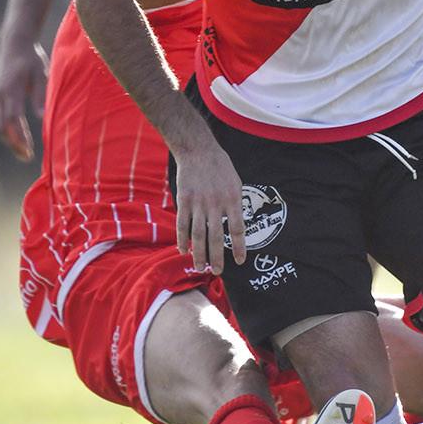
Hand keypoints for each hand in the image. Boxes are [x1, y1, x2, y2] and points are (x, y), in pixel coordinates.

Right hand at [0, 38, 48, 161]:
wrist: (14, 43)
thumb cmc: (31, 59)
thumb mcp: (41, 75)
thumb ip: (40, 96)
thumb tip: (41, 117)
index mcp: (11, 89)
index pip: (13, 119)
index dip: (20, 137)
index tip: (29, 150)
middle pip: (1, 126)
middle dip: (13, 143)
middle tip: (27, 156)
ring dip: (8, 139)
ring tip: (22, 151)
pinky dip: (5, 130)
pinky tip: (16, 138)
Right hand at [174, 137, 246, 274]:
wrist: (198, 151)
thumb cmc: (220, 168)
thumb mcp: (236, 183)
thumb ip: (236, 205)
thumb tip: (237, 228)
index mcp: (233, 199)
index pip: (238, 229)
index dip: (240, 247)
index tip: (240, 261)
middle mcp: (216, 203)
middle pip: (217, 237)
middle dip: (217, 257)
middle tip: (218, 272)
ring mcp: (198, 203)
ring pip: (198, 235)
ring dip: (199, 253)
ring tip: (200, 268)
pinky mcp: (184, 201)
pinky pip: (182, 224)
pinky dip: (182, 239)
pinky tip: (183, 251)